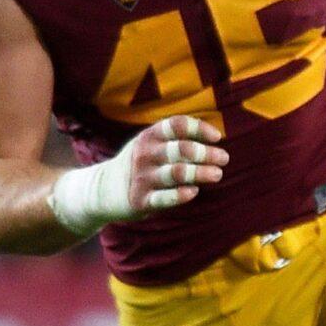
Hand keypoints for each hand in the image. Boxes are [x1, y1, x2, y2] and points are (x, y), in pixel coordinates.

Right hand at [47, 116, 229, 235]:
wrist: (101, 190)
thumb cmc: (139, 164)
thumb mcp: (150, 144)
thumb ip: (176, 139)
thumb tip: (214, 138)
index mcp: (150, 136)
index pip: (177, 125)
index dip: (199, 128)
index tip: (217, 137)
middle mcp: (145, 154)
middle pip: (180, 149)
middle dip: (205, 153)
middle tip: (224, 159)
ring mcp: (142, 177)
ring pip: (176, 172)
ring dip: (199, 172)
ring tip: (217, 174)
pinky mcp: (140, 200)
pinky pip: (162, 198)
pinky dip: (179, 195)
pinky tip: (194, 192)